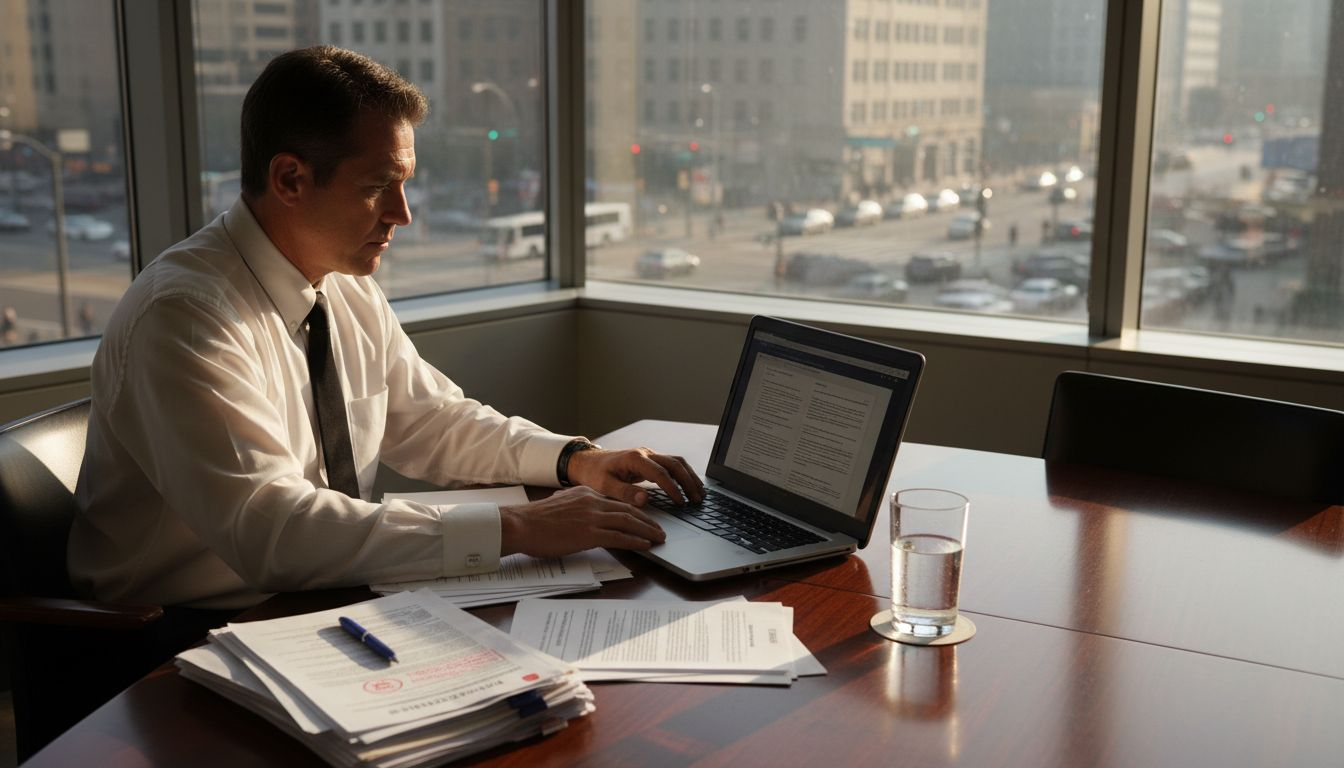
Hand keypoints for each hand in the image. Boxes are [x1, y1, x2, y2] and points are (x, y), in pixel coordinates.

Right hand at [500, 486, 666, 556]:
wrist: (521, 524)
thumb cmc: (534, 520)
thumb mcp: (558, 503)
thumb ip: (574, 505)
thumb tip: (580, 514)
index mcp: (585, 493)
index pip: (616, 501)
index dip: (634, 510)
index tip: (644, 518)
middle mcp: (592, 501)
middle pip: (628, 509)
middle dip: (647, 520)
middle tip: (660, 529)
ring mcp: (591, 517)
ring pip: (628, 522)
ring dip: (647, 531)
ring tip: (659, 538)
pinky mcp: (589, 534)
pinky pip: (619, 537)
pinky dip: (635, 541)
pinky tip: (645, 546)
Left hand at [565, 446, 704, 506]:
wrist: (586, 462)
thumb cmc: (594, 474)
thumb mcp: (604, 486)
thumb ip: (624, 493)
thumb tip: (645, 499)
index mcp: (634, 459)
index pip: (660, 473)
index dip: (673, 488)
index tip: (681, 502)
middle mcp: (644, 453)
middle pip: (674, 464)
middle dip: (688, 481)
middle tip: (697, 499)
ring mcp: (649, 455)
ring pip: (676, 462)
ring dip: (690, 477)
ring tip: (700, 494)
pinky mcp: (650, 460)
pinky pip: (672, 465)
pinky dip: (684, 474)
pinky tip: (691, 486)